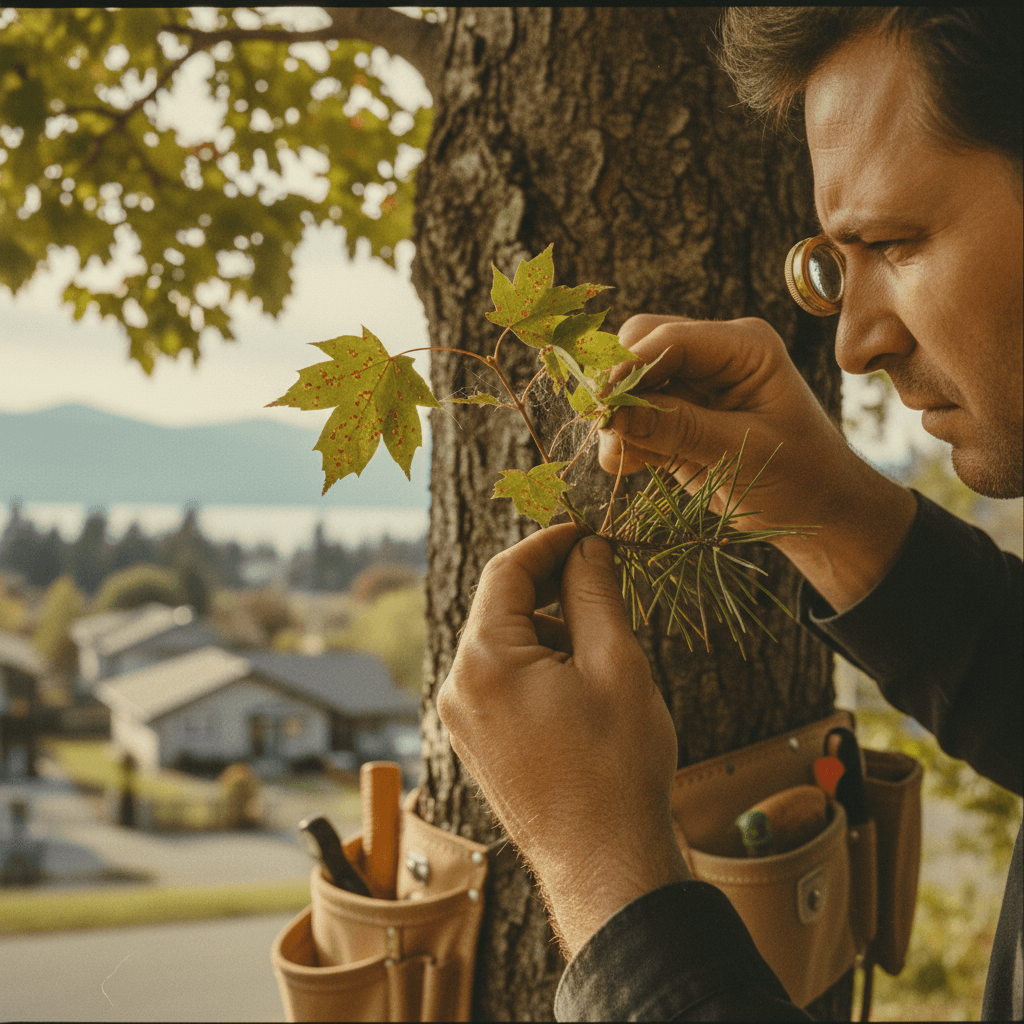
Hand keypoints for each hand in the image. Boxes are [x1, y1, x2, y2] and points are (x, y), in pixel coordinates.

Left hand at [437, 524, 689, 958]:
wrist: (603, 862)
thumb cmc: (616, 765)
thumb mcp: (615, 663)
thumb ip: (594, 593)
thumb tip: (588, 548)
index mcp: (484, 660)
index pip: (506, 572)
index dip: (548, 543)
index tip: (587, 531)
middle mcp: (458, 686)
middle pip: (499, 606)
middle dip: (548, 583)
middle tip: (600, 571)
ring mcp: (462, 718)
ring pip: (500, 642)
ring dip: (545, 624)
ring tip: (598, 638)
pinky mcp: (475, 740)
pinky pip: (498, 677)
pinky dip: (534, 659)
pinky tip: (577, 673)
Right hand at [599, 314, 917, 611]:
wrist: (814, 512)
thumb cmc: (799, 476)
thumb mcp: (741, 452)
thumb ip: (679, 429)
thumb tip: (614, 416)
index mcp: (744, 346)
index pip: (669, 338)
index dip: (628, 367)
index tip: (602, 406)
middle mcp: (713, 355)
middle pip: (638, 346)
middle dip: (618, 388)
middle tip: (609, 432)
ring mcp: (691, 384)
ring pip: (626, 382)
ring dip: (617, 420)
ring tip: (627, 461)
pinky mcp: (674, 416)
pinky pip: (629, 417)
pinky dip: (622, 440)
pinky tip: (636, 467)